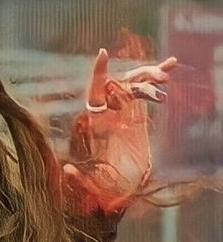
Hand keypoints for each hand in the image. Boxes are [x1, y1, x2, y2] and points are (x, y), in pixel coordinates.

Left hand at [64, 49, 177, 212]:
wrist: (118, 188)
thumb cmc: (102, 184)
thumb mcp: (90, 183)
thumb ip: (79, 178)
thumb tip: (67, 169)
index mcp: (95, 121)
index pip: (94, 92)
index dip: (99, 74)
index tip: (103, 54)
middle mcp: (107, 111)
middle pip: (120, 83)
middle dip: (138, 77)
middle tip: (159, 79)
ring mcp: (122, 110)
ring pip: (134, 83)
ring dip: (150, 76)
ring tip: (167, 76)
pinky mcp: (135, 113)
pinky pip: (145, 90)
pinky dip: (157, 78)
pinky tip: (174, 63)